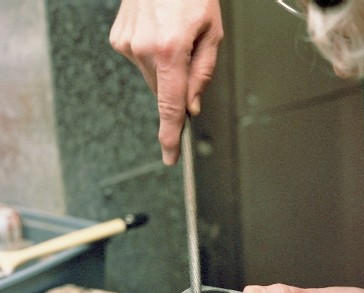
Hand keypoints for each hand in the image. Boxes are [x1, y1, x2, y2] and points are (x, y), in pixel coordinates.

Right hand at [110, 0, 222, 164]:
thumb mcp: (211, 31)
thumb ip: (202, 74)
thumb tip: (191, 107)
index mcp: (171, 51)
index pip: (171, 107)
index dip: (171, 136)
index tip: (169, 157)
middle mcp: (144, 50)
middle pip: (164, 92)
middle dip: (177, 84)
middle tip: (187, 54)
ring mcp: (127, 44)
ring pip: (152, 77)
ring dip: (165, 67)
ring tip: (172, 35)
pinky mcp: (119, 38)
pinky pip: (140, 60)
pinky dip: (152, 54)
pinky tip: (158, 32)